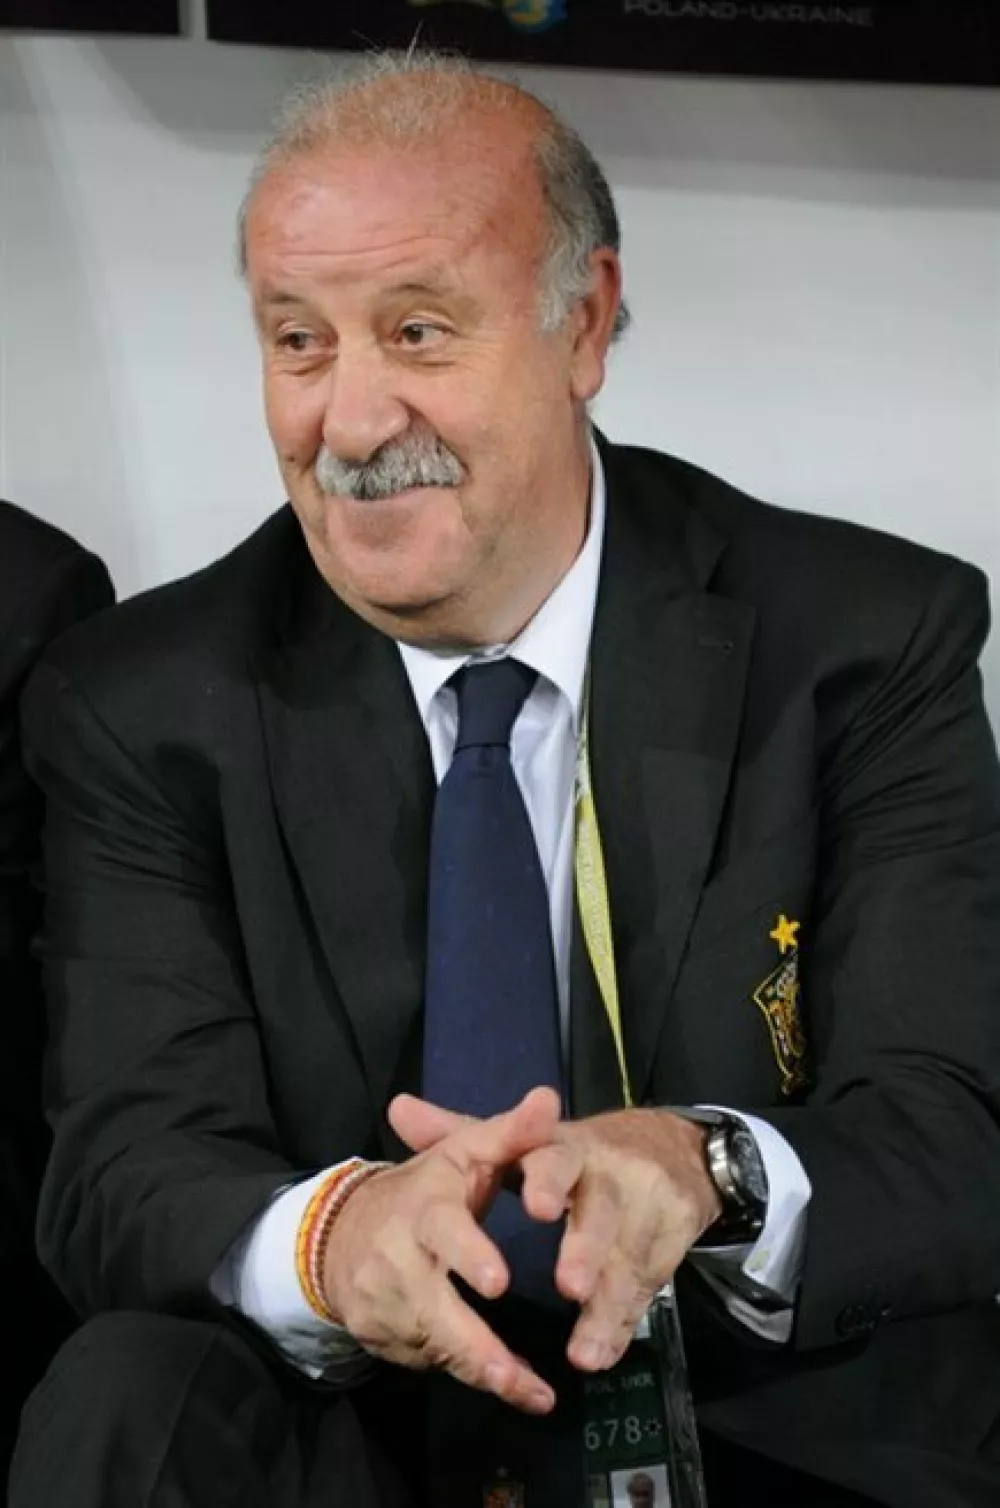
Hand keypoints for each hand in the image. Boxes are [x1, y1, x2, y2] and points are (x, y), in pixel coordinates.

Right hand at [322, 1086, 561, 1413]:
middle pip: (435, 1312)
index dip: (469, 1255)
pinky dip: (466, 1374)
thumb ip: (510, 1133)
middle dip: (475, 1348)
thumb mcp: (463, 1153)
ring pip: (437, 1348)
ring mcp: (383, 1305)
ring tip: (535, 1395)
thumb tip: (551, 1097)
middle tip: (513, 1376)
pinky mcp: (379, 1338)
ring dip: (486, 1373)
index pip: (445, 1232)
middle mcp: (398, 1261)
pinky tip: (505, 1384)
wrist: (340, 1230)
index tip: (500, 1282)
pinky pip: (428, 1362)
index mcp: (425, 1210)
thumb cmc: (423, 1189)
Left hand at [391, 1098, 721, 1374]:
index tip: (532, 1207)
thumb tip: (396, 1109)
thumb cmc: (576, 1157)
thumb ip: (462, 1132)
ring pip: (627, 1258)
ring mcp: (646, 1207)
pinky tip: (600, 1354)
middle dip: (586, 1248)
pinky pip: (646, 1286)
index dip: (546, 1181)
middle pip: (601, 1209)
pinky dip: (621, 1324)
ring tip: (582, 1351)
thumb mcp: (524, 1143)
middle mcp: (609, 1174)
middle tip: (567, 1286)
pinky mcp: (671, 1239)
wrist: (671, 1150)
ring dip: (605, 1306)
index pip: (556, 1156)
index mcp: (566, 1147)